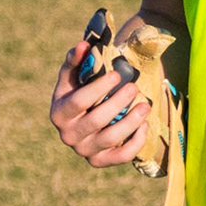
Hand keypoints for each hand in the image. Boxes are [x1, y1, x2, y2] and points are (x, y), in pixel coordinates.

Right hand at [50, 39, 150, 167]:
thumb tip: (84, 45)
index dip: (98, 88)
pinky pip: (122, 156)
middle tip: (134, 87)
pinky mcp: (101, 161)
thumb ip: (77, 60)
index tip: (116, 75)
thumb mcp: (74, 77)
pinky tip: (145, 125)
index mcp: (59, 113)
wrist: (86, 120)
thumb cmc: (80, 92)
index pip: (78, 102)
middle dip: (118, 102)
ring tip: (146, 105)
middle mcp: (68, 135)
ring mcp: (85, 151)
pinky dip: (136, 142)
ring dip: (131, 121)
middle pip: (97, 120)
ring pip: (111, 138)